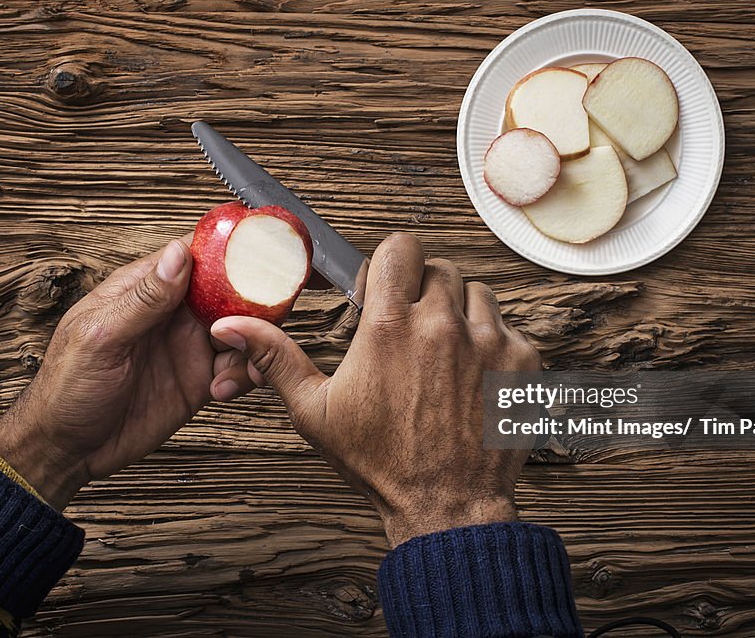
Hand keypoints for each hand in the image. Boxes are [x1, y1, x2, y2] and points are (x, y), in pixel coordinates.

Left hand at [0, 236, 257, 509]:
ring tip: (242, 367)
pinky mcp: (200, 379)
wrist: (67, 451)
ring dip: (252, 344)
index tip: (260, 254)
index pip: (193, 255)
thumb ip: (143, 298)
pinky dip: (244, 374)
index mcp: (144, 291)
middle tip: (264, 322)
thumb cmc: (66, 389)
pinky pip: (237, 367)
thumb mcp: (100, 338)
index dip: (227, 251)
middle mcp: (172, 313)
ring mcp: (188, 345)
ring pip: (241, 329)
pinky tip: (225, 389)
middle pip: (228, 290)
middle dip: (253, 302)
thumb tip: (179, 254)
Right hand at [211, 233, 541, 546]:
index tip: (385, 291)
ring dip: (460, 313)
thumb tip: (232, 326)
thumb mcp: (316, 411)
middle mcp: (442, 325)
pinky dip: (492, 343)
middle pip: (439, 268)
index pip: (399, 247)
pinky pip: (508, 326)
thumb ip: (277, 358)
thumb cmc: (381, 463)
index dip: (389, 264)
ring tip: (443, 354)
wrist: (447, 506)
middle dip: (423, 291)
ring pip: (477, 292)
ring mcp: (488, 341)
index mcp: (390, 327)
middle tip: (412, 329)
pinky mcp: (521, 361)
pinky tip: (472, 376)